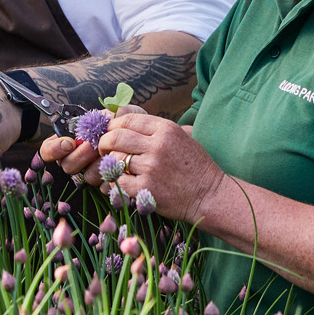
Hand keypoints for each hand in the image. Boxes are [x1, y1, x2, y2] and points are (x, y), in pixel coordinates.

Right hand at [41, 104, 145, 183]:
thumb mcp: (128, 114)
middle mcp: (80, 159)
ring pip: (83, 176)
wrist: (155, 145)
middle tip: (93, 147)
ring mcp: (93, 172)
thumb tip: (105, 116)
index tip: (69, 142)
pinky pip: (101, 188)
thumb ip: (115, 112)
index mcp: (75, 141)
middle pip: (66, 165)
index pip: (50, 150)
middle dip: (80, 155)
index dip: (54, 148)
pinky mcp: (108, 184)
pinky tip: (117, 172)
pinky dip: (107, 180)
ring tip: (108, 156)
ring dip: (94, 165)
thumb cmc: (137, 127)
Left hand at [96, 112, 228, 223]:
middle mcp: (158, 145)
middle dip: (104, 143)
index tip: (108, 133)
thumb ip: (155, 130)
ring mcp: (151, 167)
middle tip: (103, 150)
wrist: (209, 195)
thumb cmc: (194, 167)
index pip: (128, 119)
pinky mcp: (146, 188)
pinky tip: (122, 184)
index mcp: (166, 129)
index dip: (112, 125)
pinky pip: (118, 181)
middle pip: (116, 137)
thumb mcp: (180, 137)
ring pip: (115, 159)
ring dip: (110, 165)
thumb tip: (122, 122)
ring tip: (114, 168)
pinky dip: (115, 183)